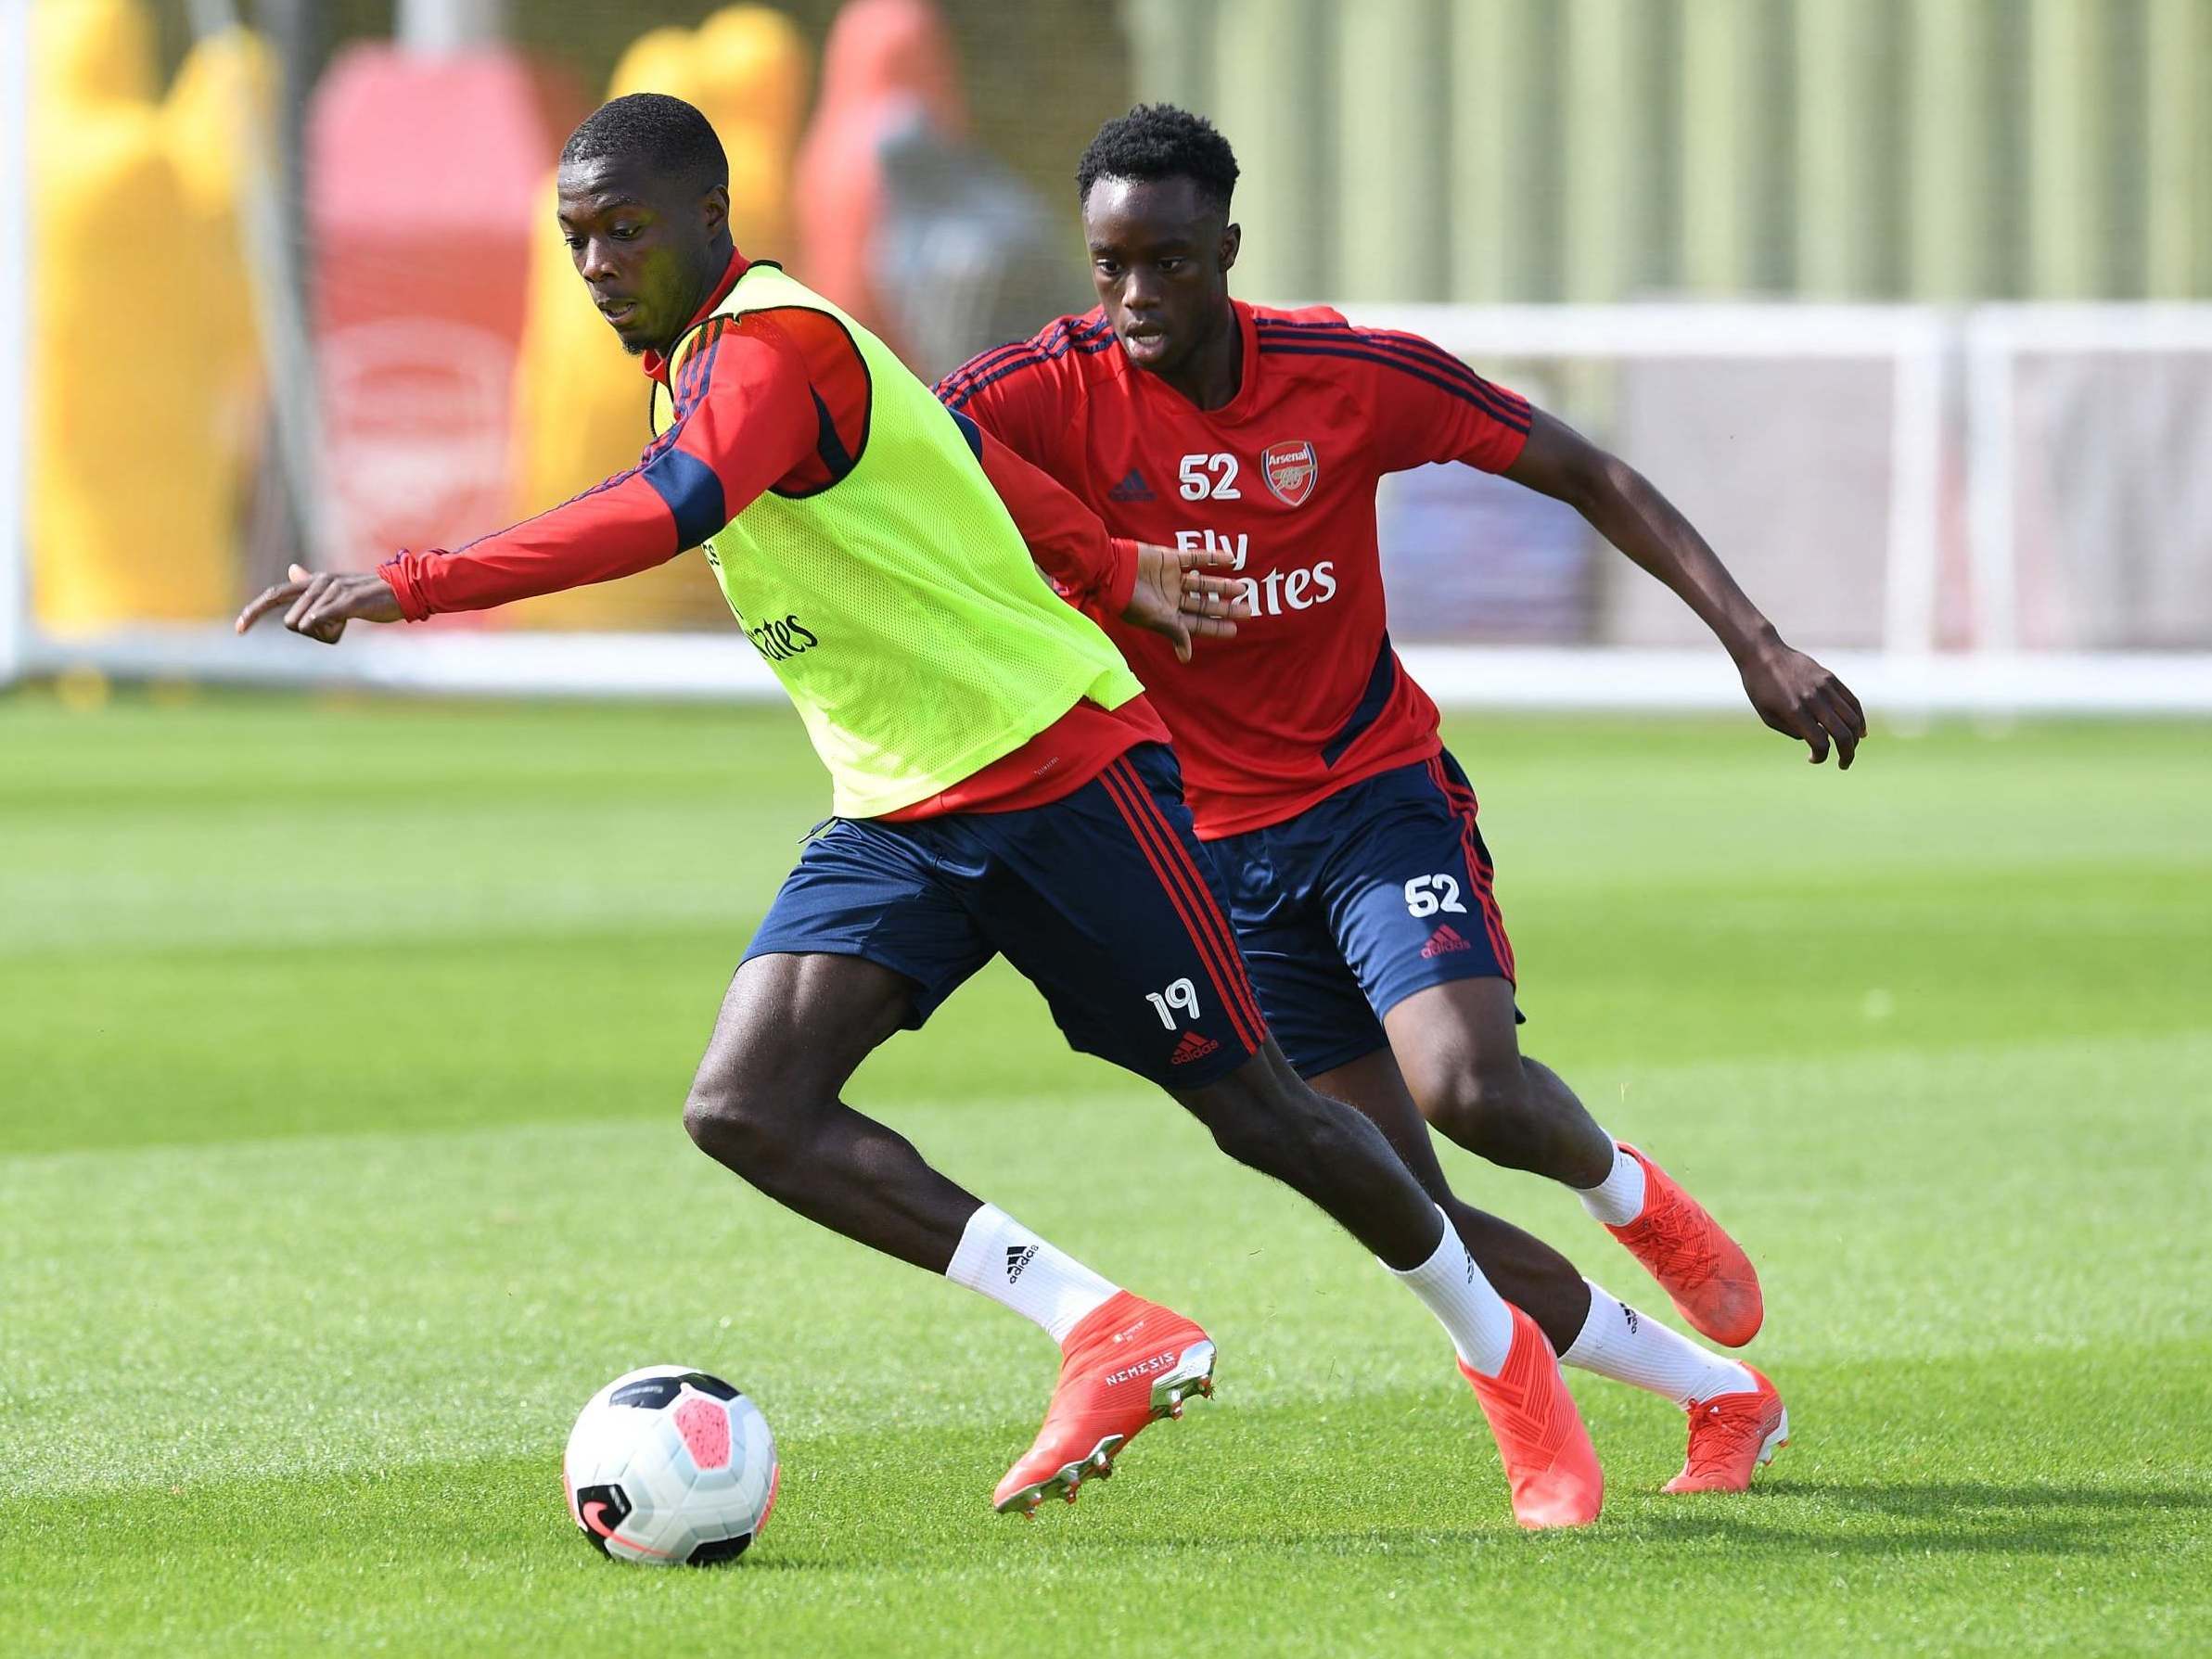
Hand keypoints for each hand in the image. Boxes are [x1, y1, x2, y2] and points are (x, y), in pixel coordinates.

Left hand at [235, 564, 403, 643]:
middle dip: (309, 634)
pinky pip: (321, 617)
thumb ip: (311, 583)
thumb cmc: (371, 594)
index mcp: (313, 581)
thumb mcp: (337, 587)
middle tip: (337, 628)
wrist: (404, 590)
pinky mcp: (348, 601)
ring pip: (306, 626)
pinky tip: (332, 626)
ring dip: (326, 635)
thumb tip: (291, 570)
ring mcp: (332, 591)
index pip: (273, 595)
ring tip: (350, 622)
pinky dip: (320, 625)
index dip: (253, 612)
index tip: (239, 630)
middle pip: (291, 622)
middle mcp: (318, 583)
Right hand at [1121, 542, 1251, 662]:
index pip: (1197, 624)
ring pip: (1202, 583)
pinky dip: (1212, 557)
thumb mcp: (1156, 620)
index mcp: (1167, 617)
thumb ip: (1175, 633)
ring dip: (1221, 586)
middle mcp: (1171, 598)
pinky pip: (1195, 558)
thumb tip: (1187, 658)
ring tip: (1242, 588)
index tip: (1235, 630)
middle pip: (1203, 605)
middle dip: (1224, 608)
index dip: (1216, 627)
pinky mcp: (1169, 559)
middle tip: (1247, 610)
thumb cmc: (1131, 601)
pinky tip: (1230, 559)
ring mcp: (1171, 579)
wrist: (1113, 572)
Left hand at [1738, 639, 1866, 767]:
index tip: (1813, 758)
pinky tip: (1859, 730)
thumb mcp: (1768, 716)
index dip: (1821, 756)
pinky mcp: (1830, 678)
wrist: (1763, 655)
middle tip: (1843, 764)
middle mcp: (1812, 699)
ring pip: (1852, 718)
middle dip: (1847, 754)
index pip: (1820, 742)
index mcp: (1794, 711)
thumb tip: (1816, 740)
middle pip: (1842, 733)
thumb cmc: (1760, 689)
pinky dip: (1859, 718)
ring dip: (1855, 738)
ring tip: (1850, 747)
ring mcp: (1824, 687)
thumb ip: (1793, 731)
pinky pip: (1852, 701)